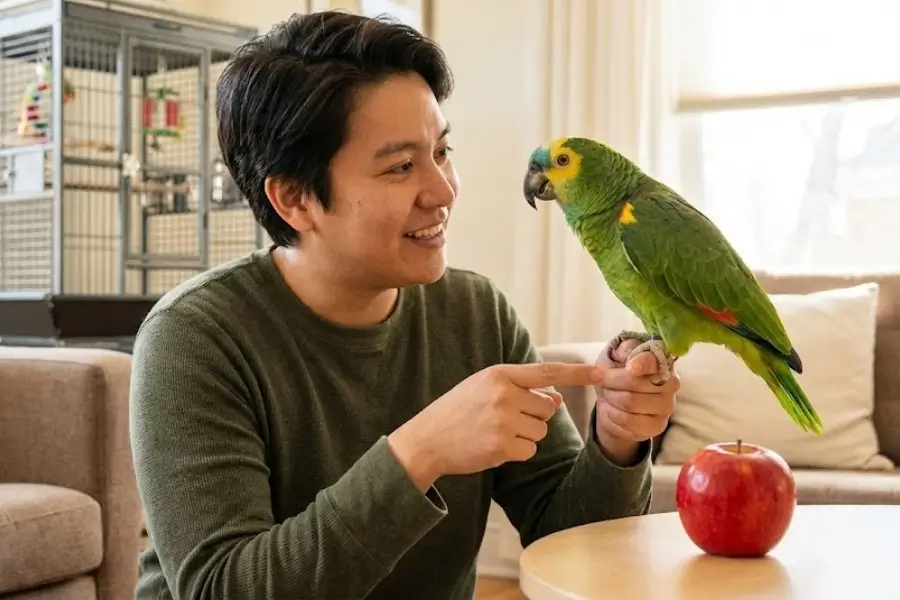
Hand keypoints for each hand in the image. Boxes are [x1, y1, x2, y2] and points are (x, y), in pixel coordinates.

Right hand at [388, 362, 604, 491]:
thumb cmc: (458, 411)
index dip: (579, 373)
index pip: (548, 372)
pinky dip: (516, 453)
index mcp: (500, 374)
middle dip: (534, 417)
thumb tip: (557, 400)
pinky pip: (529, 451)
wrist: (426, 440)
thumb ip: (521, 389)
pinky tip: (492, 447)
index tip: (604, 373)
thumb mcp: (485, 389)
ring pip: (540, 432)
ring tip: (493, 432)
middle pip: (547, 409)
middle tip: (502, 419)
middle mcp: (504, 394)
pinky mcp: (502, 447)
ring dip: (524, 436)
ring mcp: (503, 421)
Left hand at [593, 338, 678, 465]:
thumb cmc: (618, 374)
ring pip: (629, 402)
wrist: (617, 404)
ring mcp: (666, 406)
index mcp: (661, 360)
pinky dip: (612, 414)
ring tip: (607, 394)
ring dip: (610, 397)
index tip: (630, 368)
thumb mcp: (616, 356)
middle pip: (633, 383)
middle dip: (610, 381)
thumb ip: (623, 350)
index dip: (641, 363)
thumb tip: (625, 353)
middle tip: (601, 380)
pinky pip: (627, 421)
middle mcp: (671, 383)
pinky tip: (612, 409)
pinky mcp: (658, 425)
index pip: (654, 361)